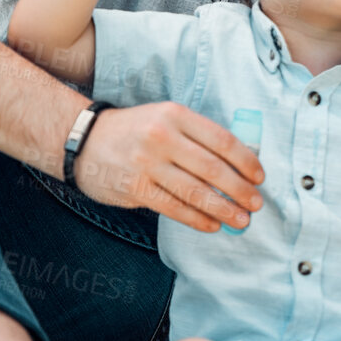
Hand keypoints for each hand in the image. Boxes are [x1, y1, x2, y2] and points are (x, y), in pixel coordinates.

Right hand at [72, 101, 263, 231]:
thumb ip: (197, 136)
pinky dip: (197, 219)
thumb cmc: (134, 130)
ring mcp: (147, 164)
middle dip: (240, 190)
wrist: (81, 139)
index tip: (259, 177)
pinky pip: (173, 207)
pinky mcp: (134, 188)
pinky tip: (212, 225)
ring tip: (241, 220)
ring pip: (195, 191)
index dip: (246, 161)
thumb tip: (238, 165)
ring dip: (223, 209)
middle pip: (213, 168)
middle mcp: (162, 137)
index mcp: (176, 115)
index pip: (222, 140)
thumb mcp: (165, 117)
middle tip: (256, 204)